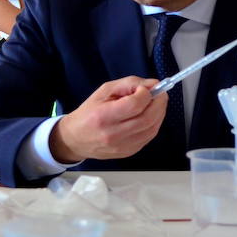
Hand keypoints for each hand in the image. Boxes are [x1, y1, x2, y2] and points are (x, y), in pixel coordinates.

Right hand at [49, 76, 166, 163]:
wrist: (76, 139)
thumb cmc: (89, 113)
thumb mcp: (104, 91)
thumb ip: (129, 84)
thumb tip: (153, 84)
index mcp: (104, 116)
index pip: (134, 105)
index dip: (146, 94)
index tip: (146, 88)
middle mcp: (114, 134)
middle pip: (148, 118)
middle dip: (159, 102)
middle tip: (160, 93)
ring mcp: (122, 146)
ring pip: (152, 128)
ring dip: (160, 113)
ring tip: (156, 103)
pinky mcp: (129, 152)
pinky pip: (149, 137)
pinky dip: (155, 124)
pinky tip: (150, 115)